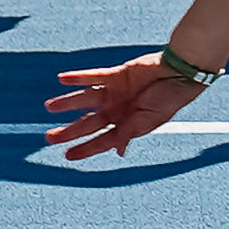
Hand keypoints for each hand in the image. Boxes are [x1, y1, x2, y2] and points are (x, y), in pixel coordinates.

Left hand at [44, 55, 205, 160]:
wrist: (180, 73)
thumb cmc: (170, 100)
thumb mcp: (150, 119)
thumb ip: (131, 131)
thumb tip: (119, 150)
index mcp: (127, 125)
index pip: (101, 140)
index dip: (85, 149)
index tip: (67, 156)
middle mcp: (118, 110)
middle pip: (88, 123)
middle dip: (69, 131)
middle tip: (49, 138)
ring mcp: (115, 93)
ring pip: (85, 99)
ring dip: (67, 103)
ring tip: (49, 106)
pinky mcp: (116, 75)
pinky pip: (92, 76)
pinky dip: (77, 77)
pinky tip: (62, 79)